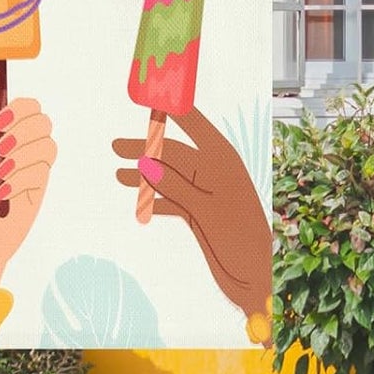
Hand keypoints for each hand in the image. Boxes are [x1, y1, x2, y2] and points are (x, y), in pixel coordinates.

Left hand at [0, 68, 56, 293]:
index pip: (21, 104)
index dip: (18, 104)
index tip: (1, 119)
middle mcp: (16, 148)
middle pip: (39, 113)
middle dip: (20, 126)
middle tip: (0, 145)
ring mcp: (30, 166)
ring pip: (46, 134)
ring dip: (20, 152)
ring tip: (1, 175)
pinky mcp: (41, 185)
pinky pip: (46, 161)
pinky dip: (24, 174)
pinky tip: (7, 192)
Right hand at [114, 107, 271, 326]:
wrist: (256, 278)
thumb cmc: (241, 239)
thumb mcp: (207, 210)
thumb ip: (177, 185)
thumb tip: (147, 163)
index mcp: (222, 159)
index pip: (194, 124)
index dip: (173, 110)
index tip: (152, 96)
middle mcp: (213, 171)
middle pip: (173, 153)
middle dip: (146, 149)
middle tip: (116, 147)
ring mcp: (206, 192)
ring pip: (169, 177)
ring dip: (145, 176)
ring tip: (118, 174)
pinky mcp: (200, 213)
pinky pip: (172, 199)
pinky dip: (155, 199)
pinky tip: (138, 201)